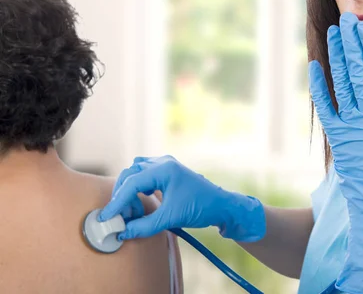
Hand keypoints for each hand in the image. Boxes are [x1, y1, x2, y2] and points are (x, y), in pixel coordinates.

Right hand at [98, 155, 265, 241]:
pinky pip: (146, 174)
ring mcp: (167, 165)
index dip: (117, 201)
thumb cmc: (200, 207)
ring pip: (137, 173)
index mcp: (164, 169)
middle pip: (130, 174)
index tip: (107, 216)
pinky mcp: (169, 172)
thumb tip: (123, 233)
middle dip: (123, 195)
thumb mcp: (170, 218)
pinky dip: (140, 187)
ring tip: (134, 210)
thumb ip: (143, 226)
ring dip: (131, 190)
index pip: (131, 183)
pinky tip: (145, 200)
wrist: (222, 206)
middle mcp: (163, 163)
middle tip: (122, 215)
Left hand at [309, 12, 362, 292]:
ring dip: (337, 57)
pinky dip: (319, 87)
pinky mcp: (338, 141)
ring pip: (341, 85)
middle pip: (357, 72)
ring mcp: (350, 130)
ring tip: (334, 32)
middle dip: (352, 43)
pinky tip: (315, 67)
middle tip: (347, 18)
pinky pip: (325, 108)